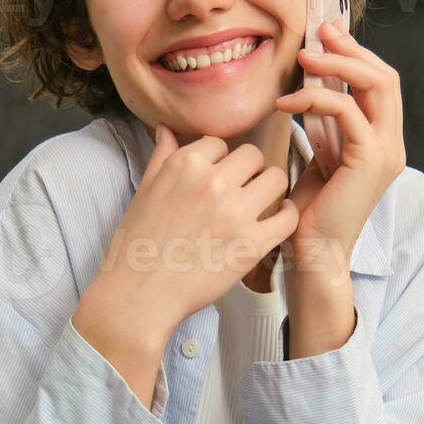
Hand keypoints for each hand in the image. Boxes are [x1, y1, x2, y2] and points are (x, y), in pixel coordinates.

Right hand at [75, 125, 300, 406]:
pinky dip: (286, 215)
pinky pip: (287, 217)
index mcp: (185, 165)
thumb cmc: (136, 245)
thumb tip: (166, 128)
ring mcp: (235, 213)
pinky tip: (277, 219)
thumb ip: (162, 157)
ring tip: (261, 202)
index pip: (220, 142)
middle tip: (243, 189)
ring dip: (270, 188)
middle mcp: (212, 182)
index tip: (219, 175)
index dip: (221, 159)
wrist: (139, 295)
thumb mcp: (144, 192)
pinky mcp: (251, 244)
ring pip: (276, 178)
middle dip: (249, 170)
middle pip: (253, 155)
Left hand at [274, 21, 404, 277]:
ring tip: (303, 58)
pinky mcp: (370, 159)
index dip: (356, 54)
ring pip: (377, 85)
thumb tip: (311, 86)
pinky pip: (349, 111)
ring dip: (338, 65)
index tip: (326, 34)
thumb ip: (324, 124)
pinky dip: (316, 98)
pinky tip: (285, 103)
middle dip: (352, 50)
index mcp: (382, 141)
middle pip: (386, 77)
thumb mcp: (319, 155)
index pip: (381, 84)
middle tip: (319, 33)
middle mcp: (392, 144)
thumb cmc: (309, 211)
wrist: (313, 253)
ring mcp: (386, 151)